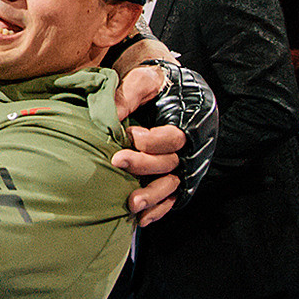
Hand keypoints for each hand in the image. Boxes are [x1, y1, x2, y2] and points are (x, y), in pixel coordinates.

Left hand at [111, 59, 184, 224]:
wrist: (163, 90)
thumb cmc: (154, 84)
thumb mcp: (143, 80)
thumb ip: (129, 94)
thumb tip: (110, 118)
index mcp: (187, 123)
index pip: (173, 139)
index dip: (151, 141)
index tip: (131, 135)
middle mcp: (188, 148)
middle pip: (169, 164)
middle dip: (143, 165)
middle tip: (117, 161)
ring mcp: (181, 166)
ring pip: (171, 186)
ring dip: (152, 196)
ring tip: (131, 203)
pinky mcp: (172, 177)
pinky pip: (170, 199)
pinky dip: (157, 210)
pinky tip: (141, 219)